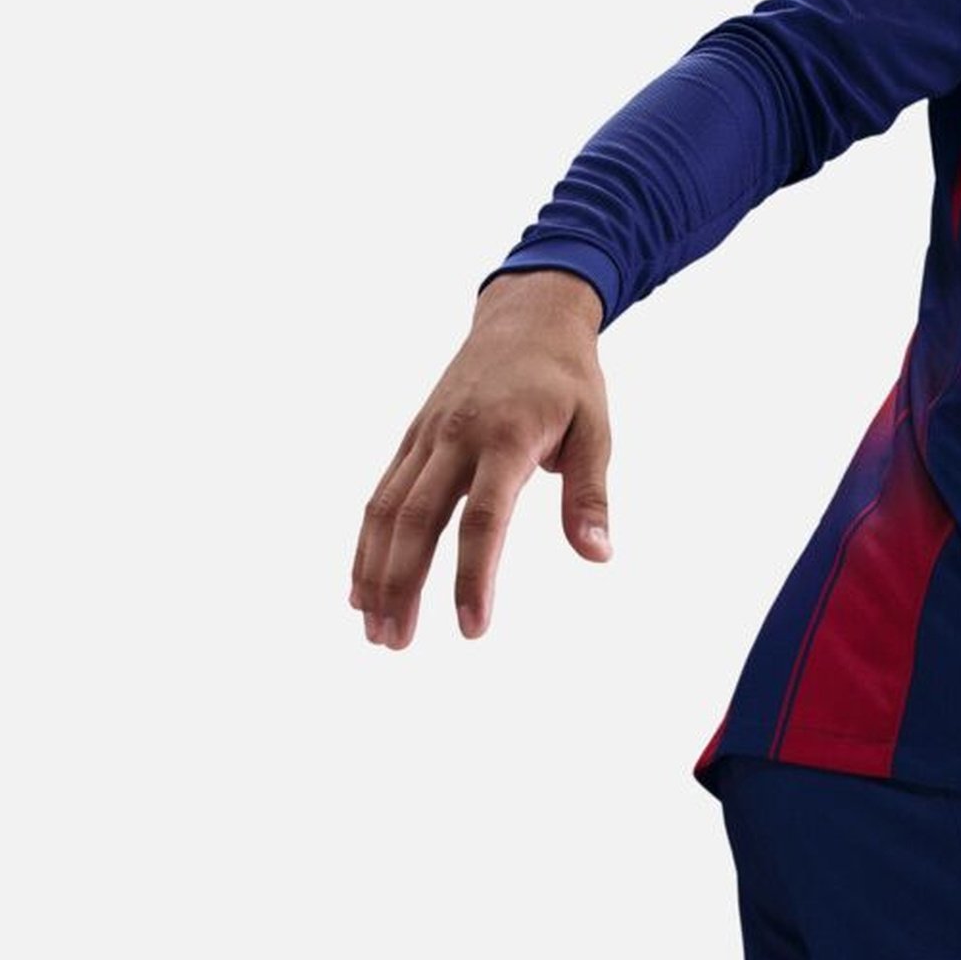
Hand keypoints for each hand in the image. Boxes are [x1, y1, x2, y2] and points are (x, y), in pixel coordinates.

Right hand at [349, 270, 615, 646]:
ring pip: (387, 509)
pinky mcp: (413, 438)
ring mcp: (426, 436)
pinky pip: (381, 494)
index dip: (473, 576)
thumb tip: (597, 555)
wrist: (526, 315)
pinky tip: (363, 589)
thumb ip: (589, 494)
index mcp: (504, 437)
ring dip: (375, 572)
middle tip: (396, 644)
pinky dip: (368, 543)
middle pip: (418, 520)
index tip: (472, 629)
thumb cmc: (567, 379)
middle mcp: (454, 436)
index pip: (483, 519)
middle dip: (402, 585)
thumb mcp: (595, 429)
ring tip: (375, 629)